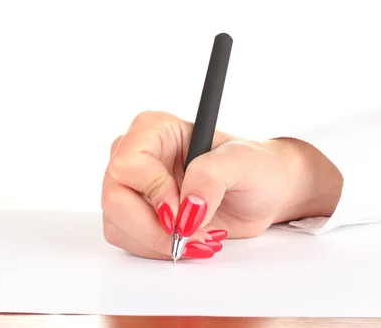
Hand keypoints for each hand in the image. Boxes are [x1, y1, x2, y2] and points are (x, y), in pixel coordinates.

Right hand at [101, 111, 342, 259]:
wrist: (265, 193)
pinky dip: (157, 249)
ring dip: (158, 242)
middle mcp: (138, 155)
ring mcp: (136, 187)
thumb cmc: (256, 167)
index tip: (181, 211)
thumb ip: (211, 177)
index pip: (127, 164)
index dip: (152, 193)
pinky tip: (188, 241)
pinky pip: (128, 240)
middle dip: (152, 227)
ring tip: (198, 237)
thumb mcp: (242, 162)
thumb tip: (186, 208)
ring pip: (117, 223)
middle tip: (189, 235)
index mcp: (155, 130)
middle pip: (114, 198)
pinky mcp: (140, 214)